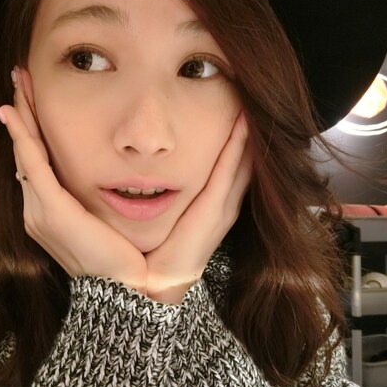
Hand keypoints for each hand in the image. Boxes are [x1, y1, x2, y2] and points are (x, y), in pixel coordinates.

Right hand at [0, 68, 146, 292]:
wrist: (121, 292)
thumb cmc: (118, 258)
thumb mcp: (104, 224)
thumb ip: (94, 200)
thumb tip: (101, 176)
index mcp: (50, 212)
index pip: (37, 161)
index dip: (31, 129)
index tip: (30, 100)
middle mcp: (36, 209)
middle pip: (26, 152)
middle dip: (22, 114)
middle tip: (19, 79)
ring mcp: (38, 210)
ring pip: (25, 152)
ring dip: (21, 115)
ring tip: (18, 83)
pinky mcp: (50, 210)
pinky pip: (32, 163)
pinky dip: (22, 135)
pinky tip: (13, 111)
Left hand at [145, 112, 251, 303]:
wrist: (150, 287)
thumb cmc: (150, 252)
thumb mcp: (156, 218)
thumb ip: (155, 196)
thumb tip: (139, 172)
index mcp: (210, 207)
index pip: (227, 166)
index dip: (234, 141)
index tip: (233, 112)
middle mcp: (222, 205)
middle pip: (241, 161)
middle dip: (245, 133)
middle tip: (247, 99)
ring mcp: (222, 208)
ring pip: (240, 162)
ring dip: (245, 134)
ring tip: (248, 104)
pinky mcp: (214, 211)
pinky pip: (228, 171)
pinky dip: (237, 147)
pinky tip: (240, 124)